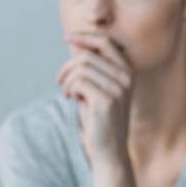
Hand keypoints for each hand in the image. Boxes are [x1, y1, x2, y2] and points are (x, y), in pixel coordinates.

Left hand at [56, 30, 133, 165]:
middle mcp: (125, 78)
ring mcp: (118, 89)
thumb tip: (75, 43)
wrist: (109, 150)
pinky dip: (69, 88)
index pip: (106, 43)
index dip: (85, 36)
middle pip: (87, 56)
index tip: (66, 37)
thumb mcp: (95, 88)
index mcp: (126, 72)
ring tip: (67, 93)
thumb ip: (89, 68)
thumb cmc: (99, 119)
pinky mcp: (106, 101)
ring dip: (67, 80)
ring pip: (81, 68)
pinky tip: (70, 99)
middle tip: (58, 80)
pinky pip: (78, 82)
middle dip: (67, 66)